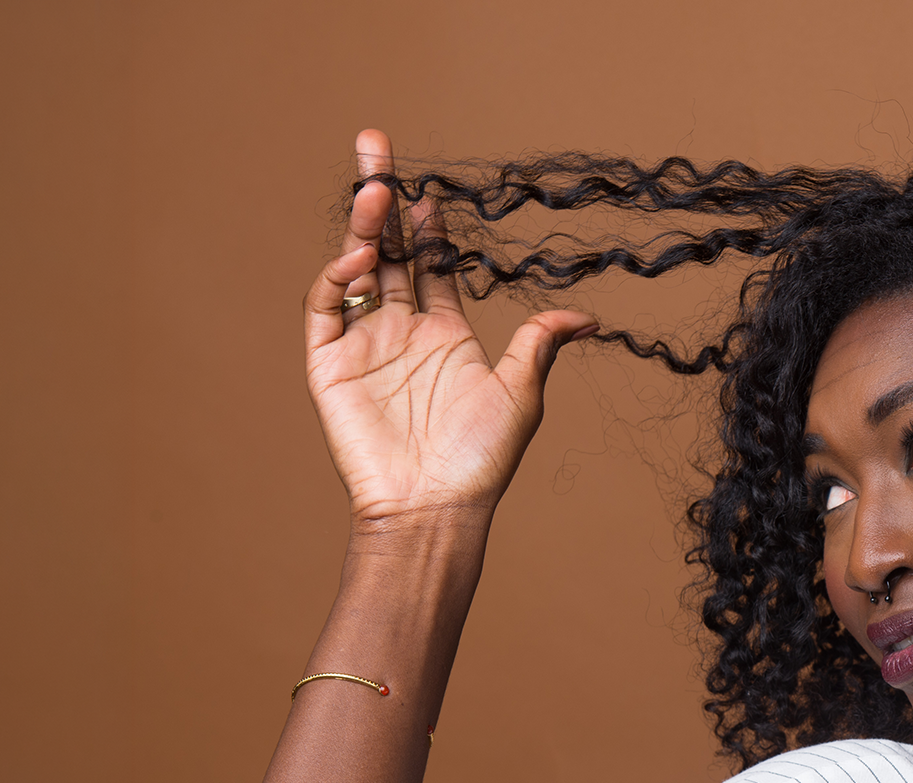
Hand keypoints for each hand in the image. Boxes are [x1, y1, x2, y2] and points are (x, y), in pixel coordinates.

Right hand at [304, 130, 596, 527]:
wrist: (433, 508)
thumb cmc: (481, 460)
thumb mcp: (522, 394)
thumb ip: (540, 343)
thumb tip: (587, 315)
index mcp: (446, 333)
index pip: (432, 262)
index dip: (429, 223)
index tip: (431, 188)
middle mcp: (402, 330)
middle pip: (388, 248)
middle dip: (382, 197)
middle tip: (375, 145)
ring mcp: (363, 345)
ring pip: (354, 268)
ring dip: (362, 226)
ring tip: (375, 189)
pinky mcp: (328, 366)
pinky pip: (325, 309)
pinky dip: (335, 277)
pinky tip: (360, 256)